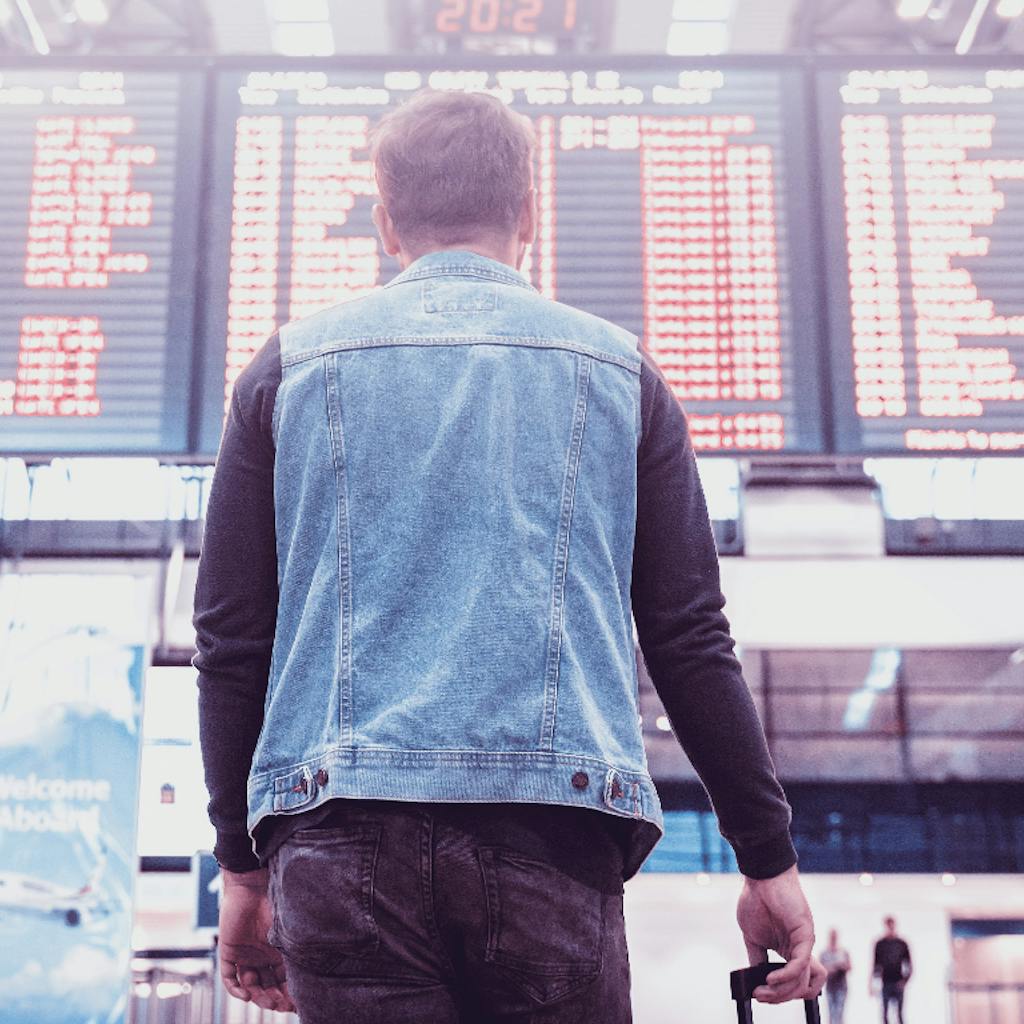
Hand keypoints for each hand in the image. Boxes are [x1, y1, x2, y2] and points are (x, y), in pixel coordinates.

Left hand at [218, 867, 294, 1012]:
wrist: (251, 883)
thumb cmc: (276, 900)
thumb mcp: (290, 928)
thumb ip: (300, 945)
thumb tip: (324, 964)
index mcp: (279, 950)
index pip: (284, 979)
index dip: (289, 993)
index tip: (296, 1004)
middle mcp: (262, 956)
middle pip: (268, 987)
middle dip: (274, 999)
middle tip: (281, 1005)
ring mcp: (245, 955)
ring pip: (251, 986)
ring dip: (258, 996)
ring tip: (265, 997)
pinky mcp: (229, 952)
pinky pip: (230, 977)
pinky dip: (236, 990)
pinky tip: (246, 995)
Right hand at [736, 865, 826, 1003]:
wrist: (760, 878)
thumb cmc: (756, 900)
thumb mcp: (751, 936)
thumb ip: (757, 957)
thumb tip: (755, 979)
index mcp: (788, 951)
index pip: (793, 983)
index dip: (778, 994)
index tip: (758, 994)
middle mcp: (800, 951)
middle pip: (800, 988)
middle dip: (779, 997)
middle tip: (760, 995)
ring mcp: (804, 944)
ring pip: (802, 981)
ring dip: (783, 992)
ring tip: (765, 989)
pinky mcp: (806, 935)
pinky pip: (801, 965)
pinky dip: (786, 977)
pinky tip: (770, 978)